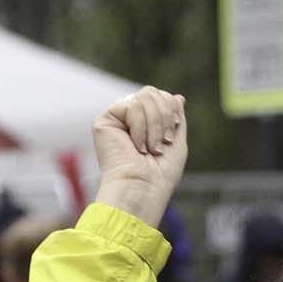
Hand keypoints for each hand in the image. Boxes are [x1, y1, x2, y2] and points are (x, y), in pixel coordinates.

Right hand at [92, 86, 186, 227]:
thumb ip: (175, 118)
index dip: (171, 111)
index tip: (171, 136)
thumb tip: (178, 96)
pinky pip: (131, 105)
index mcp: (145, 124)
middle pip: (151, 92)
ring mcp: (116, 120)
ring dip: (154, 125)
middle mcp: (129, 120)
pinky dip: (140, 127)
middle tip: (162, 143)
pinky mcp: (104, 122)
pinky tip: (136, 146)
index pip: (161, 97)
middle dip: (164, 117)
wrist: (143, 189)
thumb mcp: (176, 142)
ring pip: (143, 97)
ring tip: (150, 149)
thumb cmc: (160, 175)